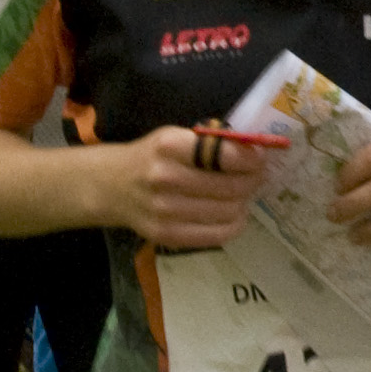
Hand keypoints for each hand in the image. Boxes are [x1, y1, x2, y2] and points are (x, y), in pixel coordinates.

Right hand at [87, 124, 274, 250]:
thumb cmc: (151, 157)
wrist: (110, 186)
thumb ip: (211, 143)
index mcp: (169, 146)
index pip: (226, 155)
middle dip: (253, 181)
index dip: (252, 159)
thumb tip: (256, 151)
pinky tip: (232, 214)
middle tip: (257, 177)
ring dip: (245, 202)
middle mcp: (166, 178)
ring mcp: (165, 211)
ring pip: (229, 211)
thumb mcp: (174, 136)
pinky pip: (218, 235)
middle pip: (233, 186)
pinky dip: (234, 224)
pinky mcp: (167, 235)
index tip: (260, 159)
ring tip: (243, 195)